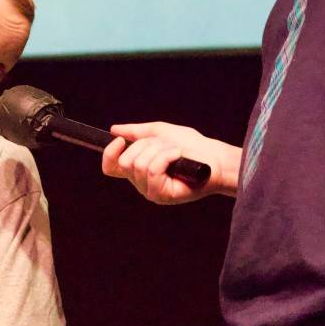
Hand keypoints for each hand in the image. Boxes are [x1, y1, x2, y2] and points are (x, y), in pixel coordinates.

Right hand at [101, 122, 236, 203]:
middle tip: (165, 145)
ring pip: (139, 165)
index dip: (109, 154)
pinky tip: (178, 156)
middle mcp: (141, 183)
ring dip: (159, 150)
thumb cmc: (192, 146)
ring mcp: (151, 191)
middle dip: (145, 145)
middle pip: (125, 162)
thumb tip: (114, 130)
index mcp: (138, 169)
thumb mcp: (161, 133)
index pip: (110, 168)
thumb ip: (136, 133)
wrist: (216, 157)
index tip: (120, 140)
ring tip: (175, 152)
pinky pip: (152, 170)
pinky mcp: (162, 195)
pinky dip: (166, 156)